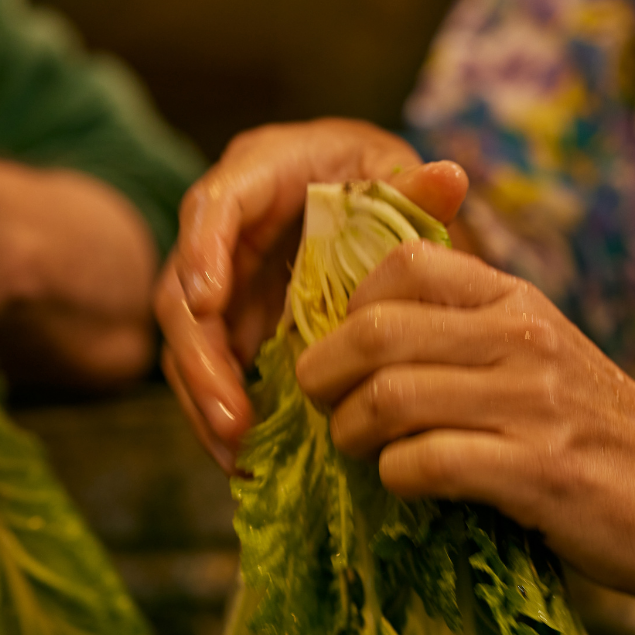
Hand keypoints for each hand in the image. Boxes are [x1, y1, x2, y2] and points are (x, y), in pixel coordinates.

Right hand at [154, 118, 467, 470]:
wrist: (351, 197)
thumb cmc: (367, 176)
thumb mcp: (390, 173)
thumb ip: (413, 186)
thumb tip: (449, 178)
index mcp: (257, 174)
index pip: (213, 205)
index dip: (203, 252)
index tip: (207, 303)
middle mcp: (220, 231)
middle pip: (184, 293)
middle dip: (201, 358)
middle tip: (230, 417)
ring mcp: (218, 284)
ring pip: (189, 343)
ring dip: (207, 400)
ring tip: (237, 455)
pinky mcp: (229, 326)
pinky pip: (215, 373)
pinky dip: (225, 414)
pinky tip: (246, 461)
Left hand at [294, 242, 634, 600]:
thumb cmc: (600, 430)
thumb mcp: (539, 353)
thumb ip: (467, 333)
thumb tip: (358, 333)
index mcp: (517, 300)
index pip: (401, 264)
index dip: (347, 309)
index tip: (345, 355)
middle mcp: (523, 338)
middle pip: (374, 332)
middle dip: (324, 376)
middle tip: (326, 408)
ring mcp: (533, 404)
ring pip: (389, 398)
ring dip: (352, 434)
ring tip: (361, 452)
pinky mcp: (540, 472)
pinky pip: (427, 462)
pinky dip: (396, 479)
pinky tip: (408, 487)